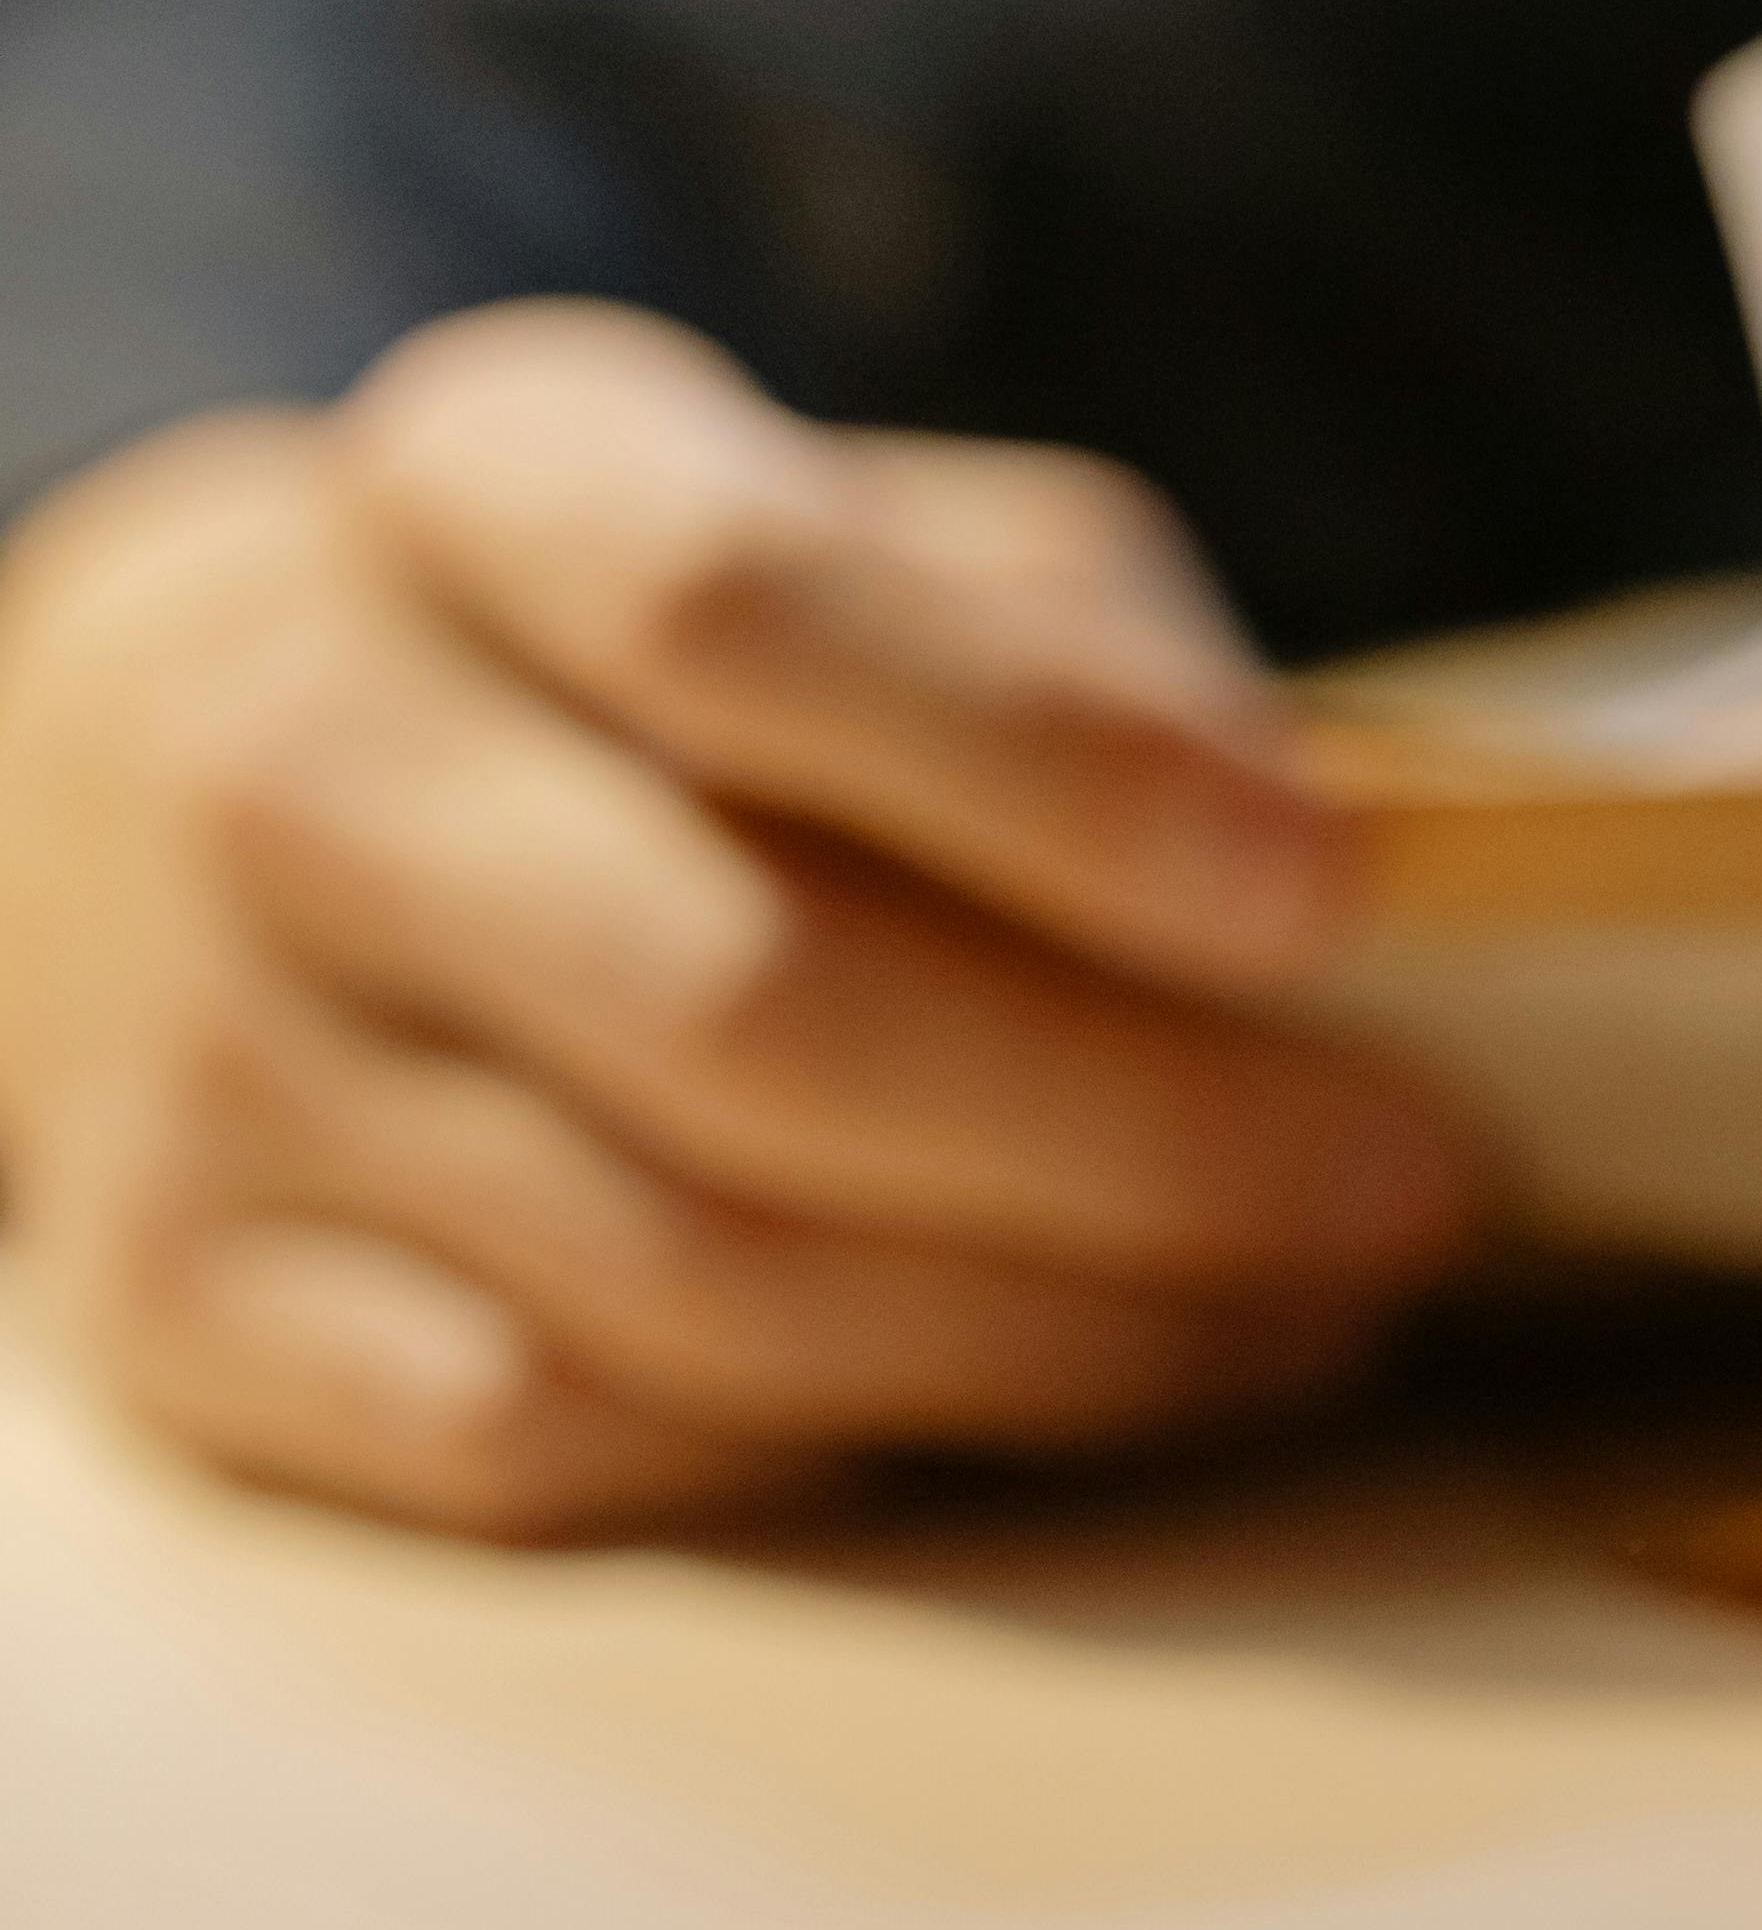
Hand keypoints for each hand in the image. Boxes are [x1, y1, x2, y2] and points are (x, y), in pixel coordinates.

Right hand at [0, 304, 1488, 1536]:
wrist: (217, 777)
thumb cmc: (681, 675)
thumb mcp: (886, 546)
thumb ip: (1090, 658)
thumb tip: (1326, 867)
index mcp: (492, 483)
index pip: (742, 615)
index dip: (1058, 771)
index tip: (1334, 900)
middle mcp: (297, 750)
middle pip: (753, 1004)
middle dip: (1146, 1138)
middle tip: (1413, 1190)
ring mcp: (206, 1047)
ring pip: (694, 1271)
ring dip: (1064, 1334)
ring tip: (1307, 1315)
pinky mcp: (179, 1304)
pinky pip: (560, 1441)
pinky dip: (842, 1447)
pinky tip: (1031, 1399)